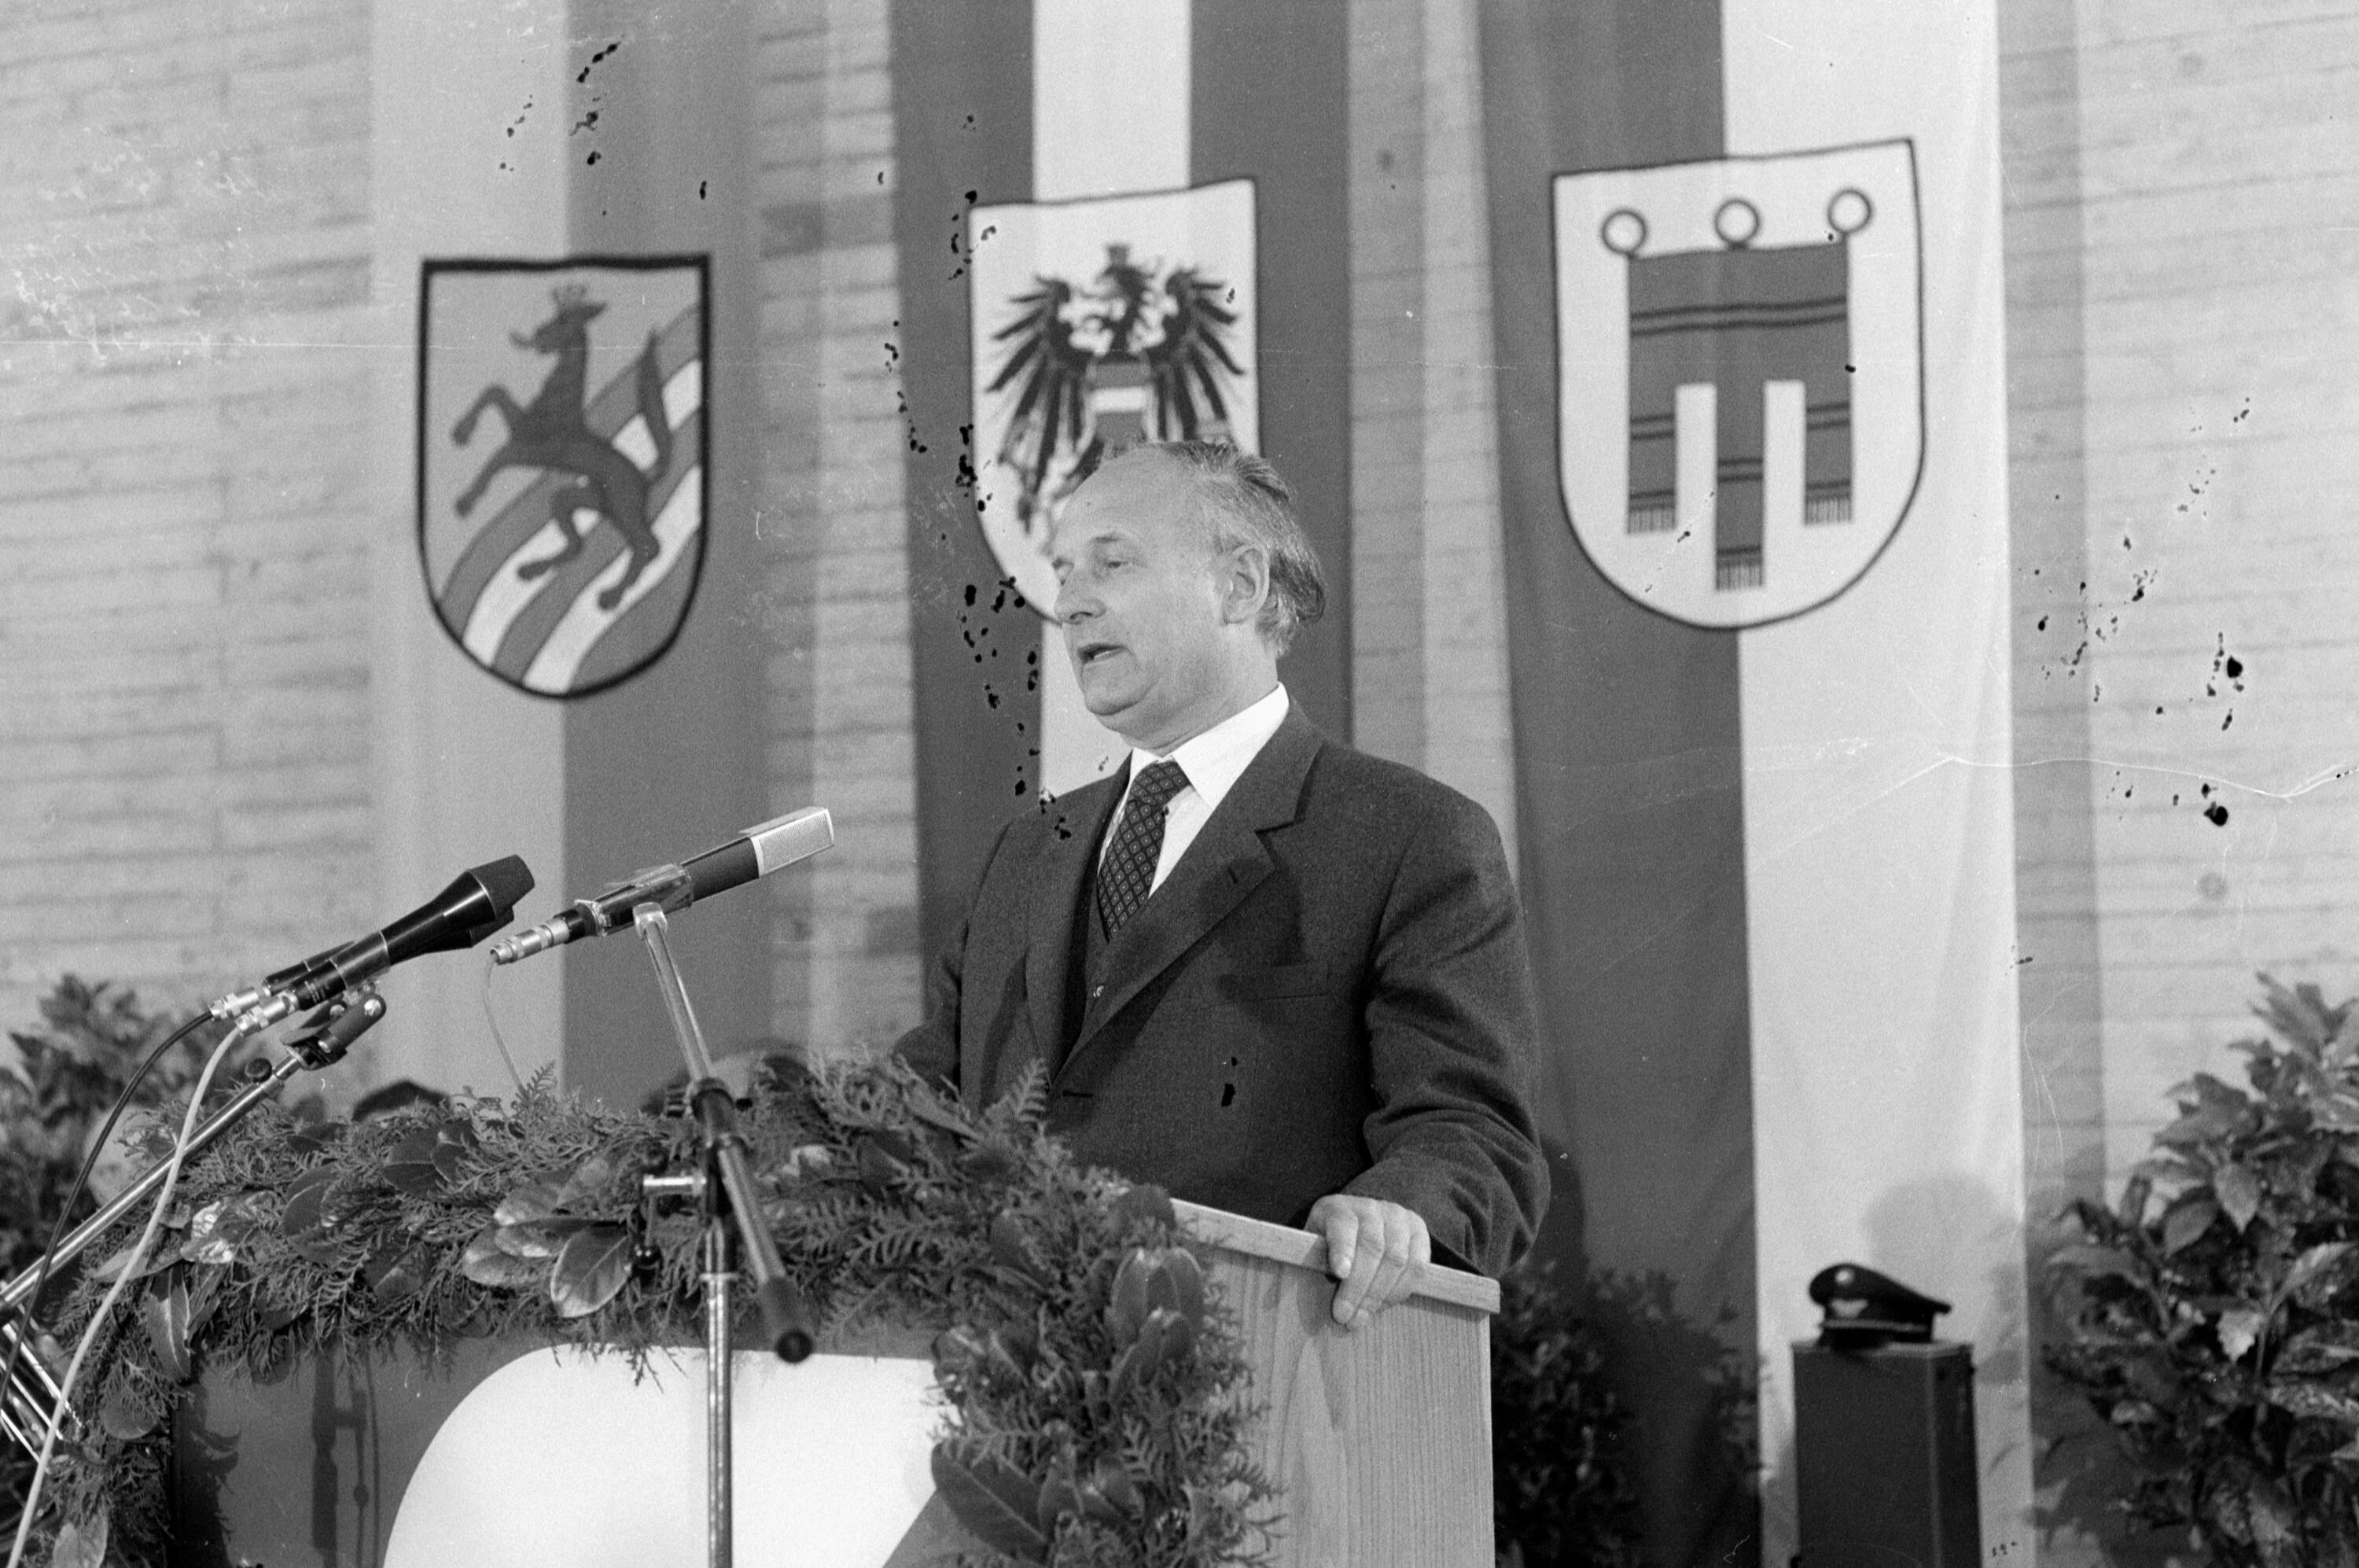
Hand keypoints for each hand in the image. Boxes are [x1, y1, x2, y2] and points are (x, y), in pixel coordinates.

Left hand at [1307, 1194, 1429, 1330]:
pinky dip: (1400, 1291)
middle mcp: (1371, 1208)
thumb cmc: (1330, 1246)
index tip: (1340, 1273)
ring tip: (1362, 1317)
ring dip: (1379, 1295)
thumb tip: (1316, 1294)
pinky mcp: (1419, 1232)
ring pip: (1397, 1259)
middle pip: (1372, 1248)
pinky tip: (1382, 1305)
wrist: (1358, 1228)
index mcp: (1339, 1208)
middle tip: (1345, 1317)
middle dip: (1358, 1288)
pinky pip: (1417, 1266)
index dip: (1343, 1249)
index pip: (1343, 1225)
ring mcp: (1398, 1217)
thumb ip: (1316, 1263)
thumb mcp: (1314, 1248)